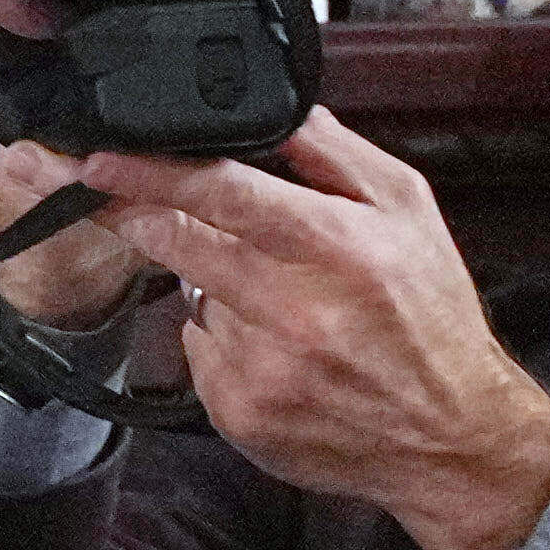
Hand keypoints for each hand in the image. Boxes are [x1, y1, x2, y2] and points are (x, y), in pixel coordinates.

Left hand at [44, 107, 549, 549]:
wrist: (451, 438)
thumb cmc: (432, 319)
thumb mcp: (408, 212)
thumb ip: (333, 153)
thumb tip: (273, 111)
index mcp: (338, 250)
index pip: (223, 197)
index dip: (150, 174)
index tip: (98, 159)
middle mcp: (296, 313)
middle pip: (180, 245)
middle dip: (146, 217)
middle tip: (140, 206)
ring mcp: (262, 370)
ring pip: (193, 298)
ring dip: (214, 288)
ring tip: (283, 305)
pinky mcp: (239, 413)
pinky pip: (199, 352)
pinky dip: (223, 342)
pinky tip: (277, 351)